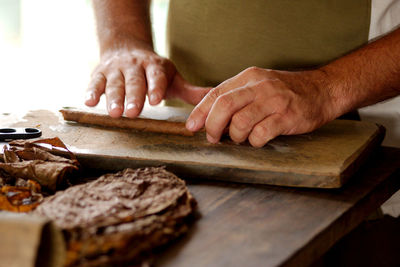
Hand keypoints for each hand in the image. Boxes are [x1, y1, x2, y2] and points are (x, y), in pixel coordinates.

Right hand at [85, 45, 209, 117]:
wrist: (126, 48)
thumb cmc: (153, 71)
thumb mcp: (172, 78)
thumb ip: (189, 91)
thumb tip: (214, 98)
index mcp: (155, 66)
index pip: (156, 76)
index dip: (155, 87)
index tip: (156, 100)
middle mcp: (135, 66)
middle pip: (134, 81)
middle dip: (134, 96)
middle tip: (134, 112)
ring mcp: (116, 69)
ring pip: (114, 83)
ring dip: (114, 98)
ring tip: (114, 113)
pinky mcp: (100, 73)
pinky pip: (95, 82)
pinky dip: (91, 91)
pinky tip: (89, 102)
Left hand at [186, 67, 335, 146]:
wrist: (322, 90)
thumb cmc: (286, 92)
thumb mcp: (259, 85)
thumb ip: (236, 96)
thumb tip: (208, 116)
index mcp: (248, 77)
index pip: (216, 93)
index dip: (200, 112)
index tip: (191, 127)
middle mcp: (259, 86)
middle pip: (224, 106)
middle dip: (212, 126)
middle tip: (213, 138)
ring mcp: (274, 101)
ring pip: (240, 122)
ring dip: (235, 136)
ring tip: (241, 138)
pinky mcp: (287, 117)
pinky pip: (260, 134)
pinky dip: (254, 142)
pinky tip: (258, 140)